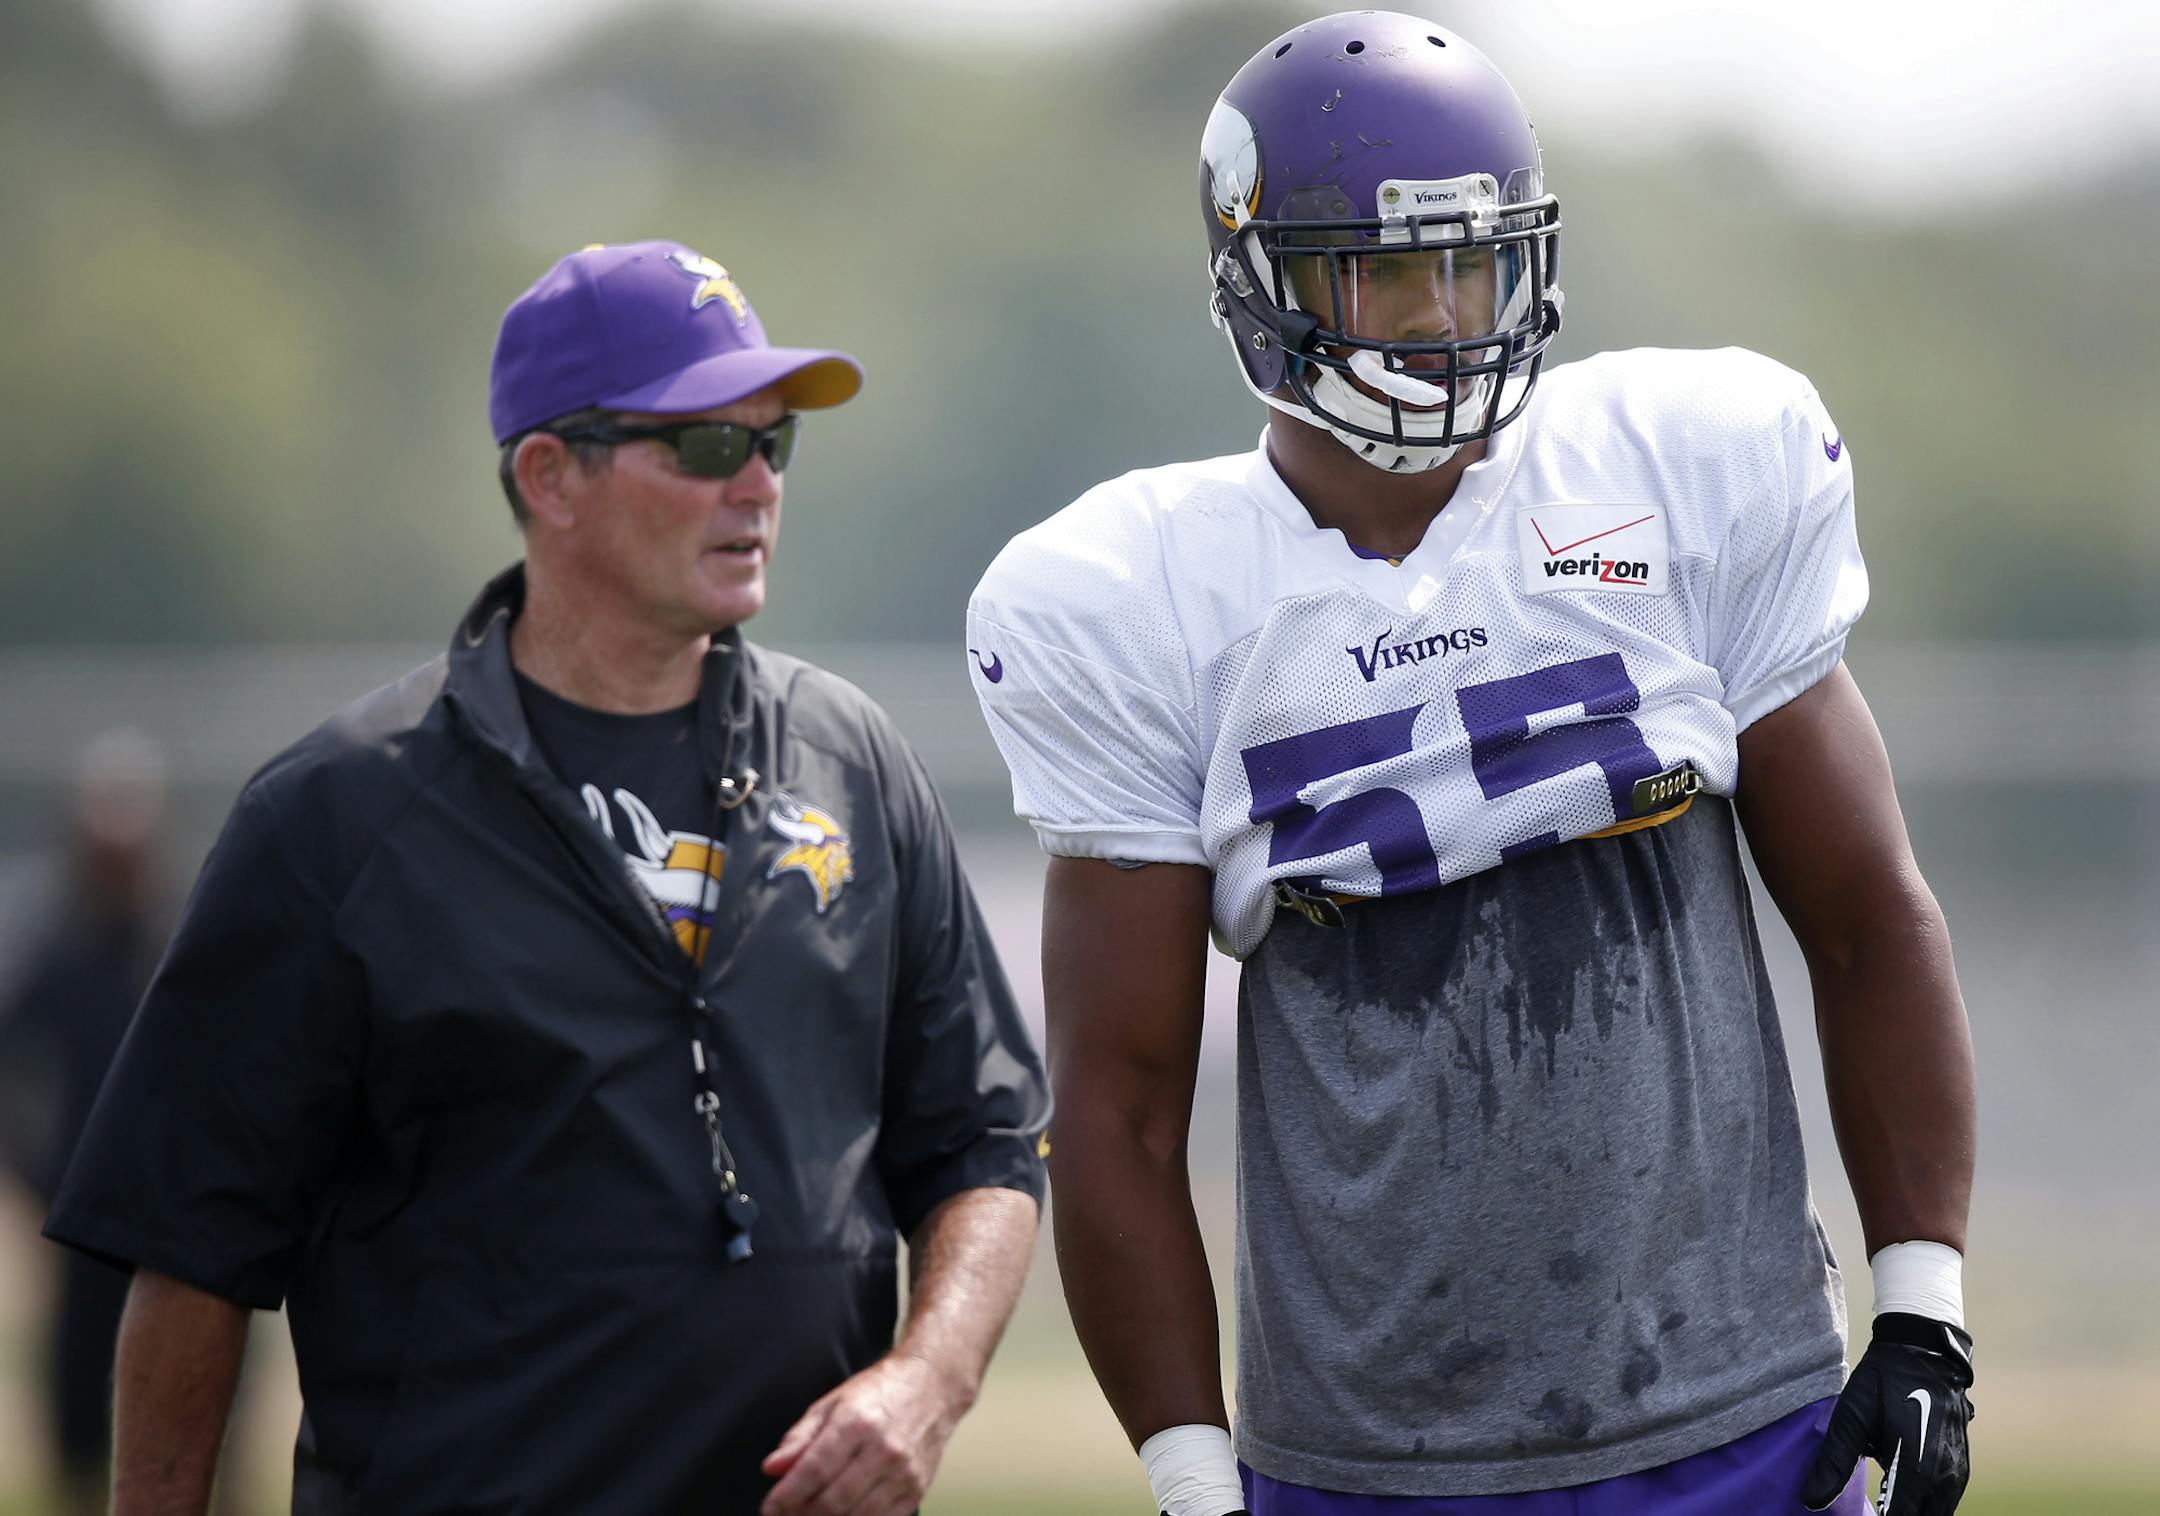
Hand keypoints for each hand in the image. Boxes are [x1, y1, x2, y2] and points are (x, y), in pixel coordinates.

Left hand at [760, 1352, 967, 1515]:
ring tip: (810, 1514)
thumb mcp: (832, 1403)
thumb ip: (800, 1437)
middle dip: (802, 1514)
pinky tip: (843, 1515)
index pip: (814, 1471)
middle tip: (787, 1513)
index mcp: (857, 1423)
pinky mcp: (917, 1489)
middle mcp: (883, 1450)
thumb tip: (773, 1468)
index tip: (770, 1507)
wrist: (932, 1386)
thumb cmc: (879, 1392)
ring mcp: (903, 1473)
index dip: (786, 1495)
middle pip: (833, 1501)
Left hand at [1802, 1313, 1974, 1514]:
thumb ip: (1833, 1465)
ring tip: (1882, 1500)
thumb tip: (1811, 1501)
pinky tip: (1899, 1492)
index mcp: (1917, 1472)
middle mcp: (1944, 1479)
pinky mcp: (1961, 1464)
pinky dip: (1923, 1503)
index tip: (1860, 1513)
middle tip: (1873, 1505)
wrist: (1923, 1350)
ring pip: (1936, 1513)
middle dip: (1896, 1514)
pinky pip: (1945, 1500)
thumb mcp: (1851, 1420)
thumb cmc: (1882, 1383)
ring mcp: (1958, 1473)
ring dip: (1910, 1510)